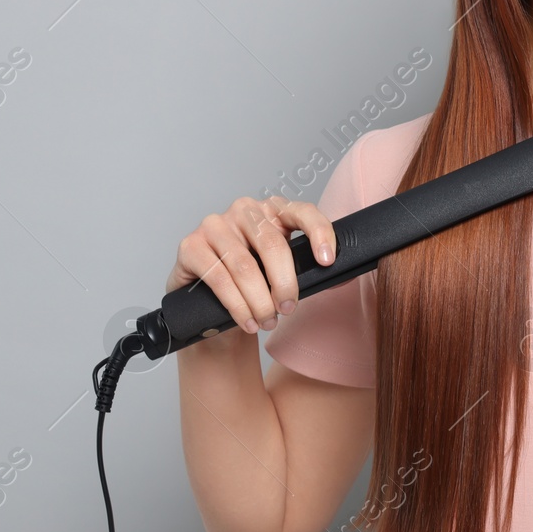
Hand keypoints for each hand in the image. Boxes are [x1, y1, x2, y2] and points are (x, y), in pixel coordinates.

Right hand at [166, 195, 336, 338]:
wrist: (211, 308)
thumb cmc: (252, 286)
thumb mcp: (283, 274)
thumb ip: (307, 269)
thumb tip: (341, 276)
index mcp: (273, 210)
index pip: (302, 212)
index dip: (319, 234)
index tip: (327, 261)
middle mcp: (244, 211)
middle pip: (273, 244)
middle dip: (285, 283)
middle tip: (288, 308)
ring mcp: (215, 225)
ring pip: (245, 265)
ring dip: (259, 301)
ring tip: (267, 321)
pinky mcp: (191, 245)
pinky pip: (218, 276)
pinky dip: (236, 305)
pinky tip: (247, 320)